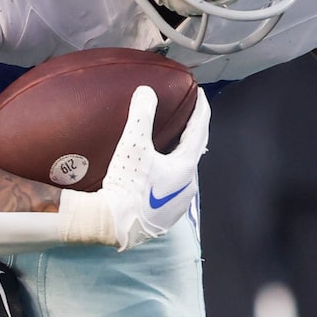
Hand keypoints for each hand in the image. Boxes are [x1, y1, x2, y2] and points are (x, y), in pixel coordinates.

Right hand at [57, 84, 209, 249]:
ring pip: (185, 170)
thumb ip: (141, 115)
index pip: (200, 129)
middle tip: (189, 114)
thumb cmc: (127, 186)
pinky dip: (171, 173)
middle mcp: (189, 184)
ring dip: (181, 154)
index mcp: (186, 165)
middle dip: (194, 130)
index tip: (199, 94)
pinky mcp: (169, 214)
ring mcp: (180, 202)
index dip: (200, 108)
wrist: (116, 225)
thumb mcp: (132, 146)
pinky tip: (160, 173)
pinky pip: (175, 187)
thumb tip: (146, 91)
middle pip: (196, 150)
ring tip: (173, 142)